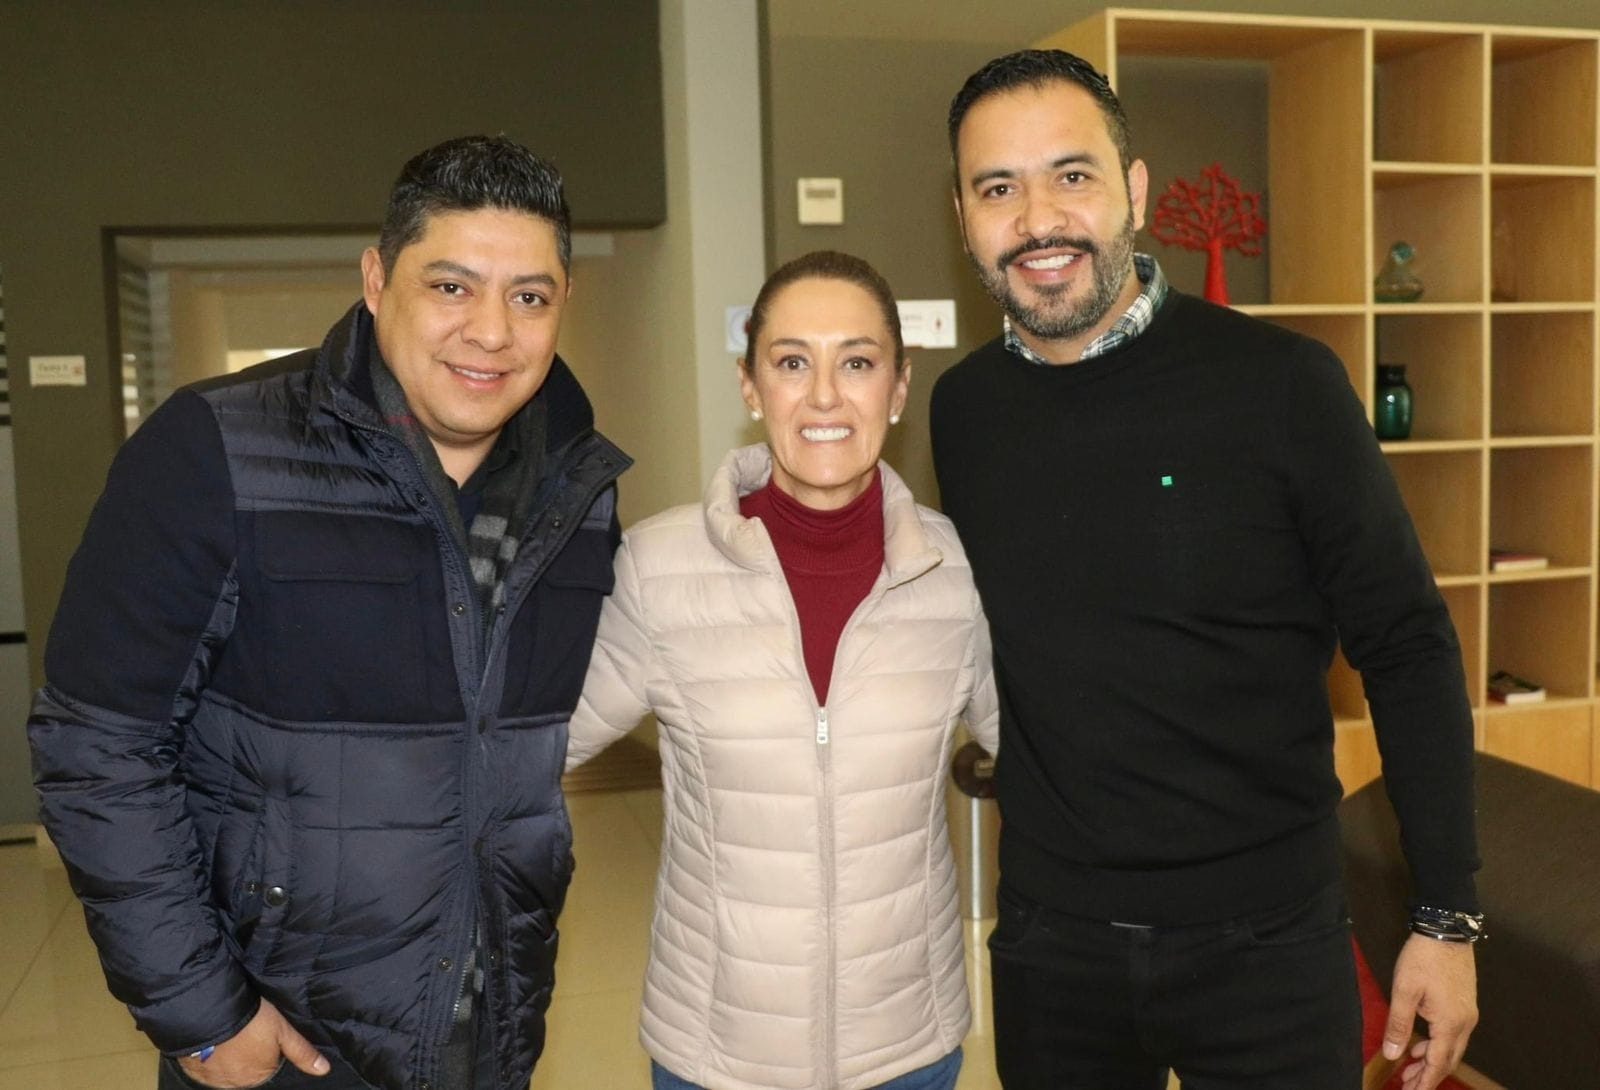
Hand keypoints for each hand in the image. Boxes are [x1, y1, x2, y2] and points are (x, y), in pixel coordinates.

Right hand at [177, 998, 329, 1087]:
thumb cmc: (251, 1019)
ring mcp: (213, 1080)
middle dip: (247, 1054)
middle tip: (246, 1031)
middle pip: (247, 1070)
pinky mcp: (193, 1071)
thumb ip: (302, 1052)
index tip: (262, 1033)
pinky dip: (208, 1056)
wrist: (209, 1011)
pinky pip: (204, 1068)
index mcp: (259, 1076)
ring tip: (229, 1034)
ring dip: (228, 1056)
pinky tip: (213, 1041)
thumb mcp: (283, 1030)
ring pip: (226, 1069)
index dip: (267, 1049)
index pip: (267, 1067)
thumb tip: (324, 1070)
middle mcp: (236, 1084)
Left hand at [1382, 933, 1477, 1089]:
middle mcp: (1465, 1023)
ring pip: (1451, 1047)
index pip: (1438, 1064)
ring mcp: (1467, 1014)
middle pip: (1447, 1060)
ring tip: (1409, 1068)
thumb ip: (1398, 1024)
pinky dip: (1437, 1044)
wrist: (1446, 931)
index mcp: (1450, 1024)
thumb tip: (1391, 1053)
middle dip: (1428, 1075)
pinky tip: (1421, 1044)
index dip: (1425, 1083)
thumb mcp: (1404, 991)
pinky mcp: (1465, 1004)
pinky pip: (1452, 1034)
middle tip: (1407, 1085)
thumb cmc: (1423, 959)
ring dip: (1431, 1060)